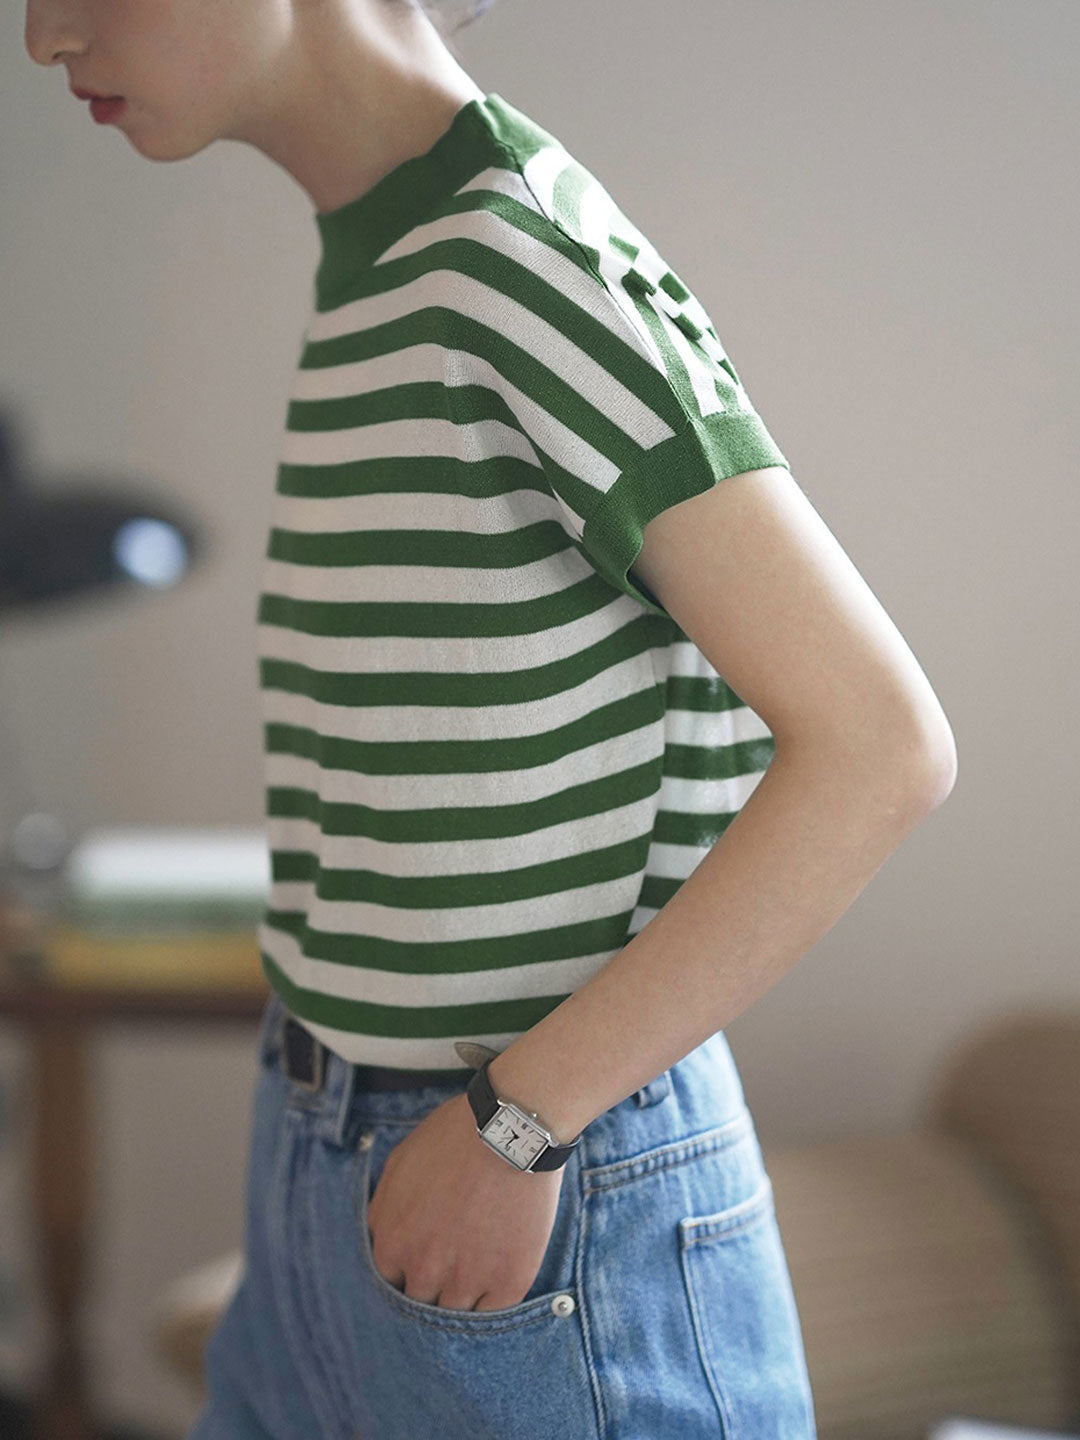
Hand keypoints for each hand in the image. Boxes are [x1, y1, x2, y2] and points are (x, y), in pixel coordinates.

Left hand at [366, 1090, 564, 1310]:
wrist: (510, 1130)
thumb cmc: (453, 1138)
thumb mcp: (399, 1164)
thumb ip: (383, 1210)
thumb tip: (379, 1236)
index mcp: (393, 1243)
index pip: (389, 1282)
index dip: (406, 1270)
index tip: (422, 1259)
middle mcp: (425, 1269)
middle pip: (420, 1303)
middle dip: (431, 1285)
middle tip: (449, 1265)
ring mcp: (467, 1279)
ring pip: (455, 1313)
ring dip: (462, 1296)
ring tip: (476, 1270)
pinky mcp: (509, 1281)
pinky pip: (494, 1313)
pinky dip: (494, 1300)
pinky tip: (497, 1275)